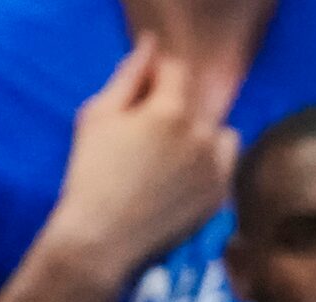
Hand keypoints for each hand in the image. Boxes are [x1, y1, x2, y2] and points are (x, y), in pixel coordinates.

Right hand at [42, 35, 239, 287]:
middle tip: (146, 137)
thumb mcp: (98, 116)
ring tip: (170, 158)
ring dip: (200, 135)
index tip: (139, 97)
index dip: (156, 78)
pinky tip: (180, 180)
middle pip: (197, 102)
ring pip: (219, 133)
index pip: (176, 70)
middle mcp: (202, 136)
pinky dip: (208, 166)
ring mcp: (216, 169)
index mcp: (172, 111)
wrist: (102, 240)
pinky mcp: (219, 197)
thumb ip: (129, 76)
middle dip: (175, 108)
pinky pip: (224, 166)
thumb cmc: (91, 175)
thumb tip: (151, 47)